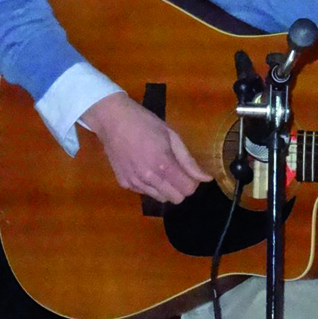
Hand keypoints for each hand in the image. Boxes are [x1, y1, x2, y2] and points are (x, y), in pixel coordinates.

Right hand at [81, 92, 211, 203]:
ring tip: (158, 168)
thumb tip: (206, 178)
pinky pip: (144, 192)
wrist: (111, 119)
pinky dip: (149, 185)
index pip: (188, 190)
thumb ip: (188, 160)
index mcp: (163, 164)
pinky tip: (143, 167)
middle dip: (180, 188)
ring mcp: (134, 182)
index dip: (192, 182)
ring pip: (160, 198)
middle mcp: (148, 178)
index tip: (188, 171)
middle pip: (176, 199)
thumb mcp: (170, 135)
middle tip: (175, 171)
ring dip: (165, 188)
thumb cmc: (144, 122)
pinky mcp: (124, 183)